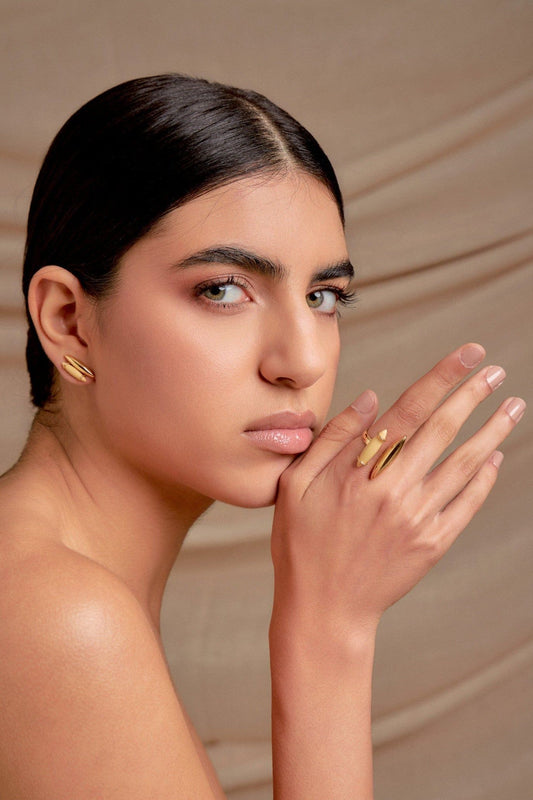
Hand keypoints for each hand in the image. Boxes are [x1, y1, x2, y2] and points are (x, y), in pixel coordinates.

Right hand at [271, 344, 525, 638]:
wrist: (324, 609)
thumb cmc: (302, 544)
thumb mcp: (296, 485)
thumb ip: (332, 438)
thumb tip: (372, 398)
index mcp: (359, 471)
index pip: (410, 410)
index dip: (442, 377)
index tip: (469, 354)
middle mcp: (394, 490)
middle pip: (443, 431)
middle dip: (473, 395)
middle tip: (495, 371)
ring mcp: (417, 519)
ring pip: (464, 465)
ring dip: (492, 431)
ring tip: (513, 406)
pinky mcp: (432, 545)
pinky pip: (467, 505)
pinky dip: (485, 480)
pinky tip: (496, 459)